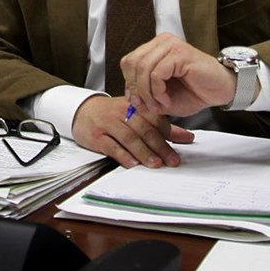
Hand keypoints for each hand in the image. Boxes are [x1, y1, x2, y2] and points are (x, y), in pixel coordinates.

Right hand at [71, 94, 193, 168]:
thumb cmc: (112, 113)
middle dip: (160, 146)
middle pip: (144, 129)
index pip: (155, 118)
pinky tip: (132, 163)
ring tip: (156, 164)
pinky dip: (122, 155)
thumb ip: (161, 126)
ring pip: (129, 138)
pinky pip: (110, 146)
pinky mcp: (96, 136)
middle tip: (172, 160)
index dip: (169, 132)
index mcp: (135, 106)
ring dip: (144, 152)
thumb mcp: (136, 114)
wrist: (82, 110)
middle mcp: (122, 114)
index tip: (183, 145)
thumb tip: (187, 137)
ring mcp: (108, 124)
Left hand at [123, 32, 240, 117]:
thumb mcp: (162, 98)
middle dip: (136, 89)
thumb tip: (130, 98)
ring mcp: (170, 45)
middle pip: (132, 63)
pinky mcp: (180, 53)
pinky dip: (157, 90)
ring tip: (159, 104)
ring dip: (147, 92)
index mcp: (155, 48)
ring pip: (143, 68)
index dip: (129, 83)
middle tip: (148, 105)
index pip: (128, 62)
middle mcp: (161, 42)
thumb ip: (144, 96)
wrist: (222, 91)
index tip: (137, 102)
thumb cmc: (194, 92)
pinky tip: (166, 99)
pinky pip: (156, 72)